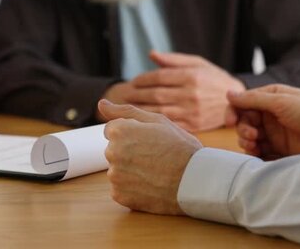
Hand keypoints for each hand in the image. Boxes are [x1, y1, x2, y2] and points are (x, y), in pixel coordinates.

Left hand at [98, 99, 202, 215]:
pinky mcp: (120, 195)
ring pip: (117, 170)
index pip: (112, 131)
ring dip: (131, 171)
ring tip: (155, 172)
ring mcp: (115, 176)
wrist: (198, 181)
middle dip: (129, 152)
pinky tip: (151, 185)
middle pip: (114, 150)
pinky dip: (133, 189)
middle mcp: (111, 153)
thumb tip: (101, 104)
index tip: (149, 141)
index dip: (132, 135)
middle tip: (154, 157)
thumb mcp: (157, 121)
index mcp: (119, 131)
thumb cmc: (181, 147)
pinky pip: (121, 189)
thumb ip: (125, 111)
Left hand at [126, 51, 244, 131]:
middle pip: (156, 94)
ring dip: (141, 109)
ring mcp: (192, 112)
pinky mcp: (193, 126)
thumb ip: (173, 60)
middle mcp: (191, 94)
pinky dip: (153, 122)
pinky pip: (168, 124)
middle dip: (137, 94)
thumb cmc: (213, 80)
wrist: (236, 103)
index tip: (134, 81)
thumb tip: (151, 54)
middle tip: (126, 94)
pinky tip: (143, 119)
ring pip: (159, 111)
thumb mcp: (198, 64)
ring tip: (129, 106)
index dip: (142, 79)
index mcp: (191, 77)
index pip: (159, 77)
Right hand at [225, 84, 299, 158]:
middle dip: (243, 128)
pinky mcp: (280, 149)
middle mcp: (271, 114)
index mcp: (272, 98)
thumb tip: (228, 94)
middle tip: (252, 136)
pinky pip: (259, 151)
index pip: (243, 102)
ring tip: (254, 146)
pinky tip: (257, 154)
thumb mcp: (281, 102)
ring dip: (246, 141)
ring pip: (249, 136)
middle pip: (244, 120)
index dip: (233, 111)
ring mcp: (275, 132)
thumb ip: (253, 99)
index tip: (230, 122)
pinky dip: (254, 152)